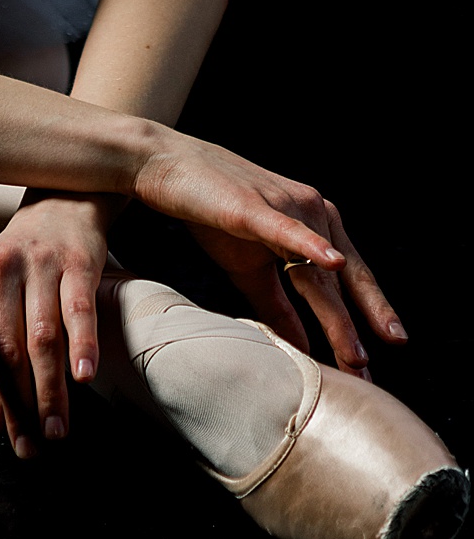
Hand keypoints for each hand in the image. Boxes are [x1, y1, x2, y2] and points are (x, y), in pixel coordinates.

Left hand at [0, 192, 111, 458]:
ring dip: (50, 389)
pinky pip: (78, 309)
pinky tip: (84, 378)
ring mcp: (39, 263)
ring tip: (57, 430)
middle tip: (32, 444)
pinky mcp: (78, 261)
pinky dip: (82, 345)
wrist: (62, 204)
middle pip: (8, 348)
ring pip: (42, 337)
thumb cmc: (21, 268)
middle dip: (20, 402)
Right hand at [189, 213, 406, 377]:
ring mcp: (286, 207)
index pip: (350, 281)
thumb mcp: (249, 268)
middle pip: (342, 281)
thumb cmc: (211, 212)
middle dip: (360, 329)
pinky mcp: (253, 207)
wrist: (167, 164)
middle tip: (368, 375)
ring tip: (354, 355)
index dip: (367, 320)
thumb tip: (302, 349)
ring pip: (316, 270)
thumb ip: (279, 306)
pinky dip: (311, 245)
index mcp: (317, 226)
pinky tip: (333, 261)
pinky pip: (286, 229)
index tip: (372, 367)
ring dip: (337, 314)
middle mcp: (313, 212)